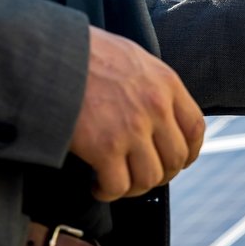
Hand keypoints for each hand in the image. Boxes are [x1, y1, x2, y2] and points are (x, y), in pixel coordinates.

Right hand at [70, 27, 204, 201]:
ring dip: (135, 187)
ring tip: (117, 182)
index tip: (180, 162)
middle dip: (161, 174)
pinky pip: (118, 185)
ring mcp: (132, 129)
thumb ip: (152, 84)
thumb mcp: (133, 57)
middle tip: (141, 175)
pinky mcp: (104, 147)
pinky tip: (98, 185)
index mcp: (166, 84)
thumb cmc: (84, 53)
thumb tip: (160, 109)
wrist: (50, 54)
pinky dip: (109, 192)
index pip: (195, 128)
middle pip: (176, 158)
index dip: (190, 152)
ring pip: (150, 177)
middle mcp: (156, 107)